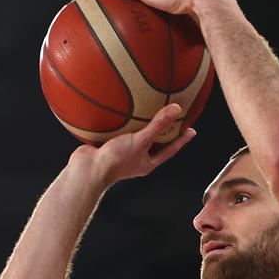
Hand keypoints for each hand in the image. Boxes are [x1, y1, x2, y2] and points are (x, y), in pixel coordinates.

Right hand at [69, 103, 196, 184]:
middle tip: (174, 118)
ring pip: (136, 137)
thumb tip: (176, 109)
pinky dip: (123, 123)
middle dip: (163, 131)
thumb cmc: (116, 159)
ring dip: (143, 126)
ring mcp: (123, 153)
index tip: (191, 130)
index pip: (170, 149)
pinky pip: (120, 133)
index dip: (181, 139)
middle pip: (155, 143)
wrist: (87, 169)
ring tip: (150, 111)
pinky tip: (123, 111)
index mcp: (147, 163)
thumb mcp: (140, 140)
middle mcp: (137, 159)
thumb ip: (157, 125)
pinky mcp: (109, 146)